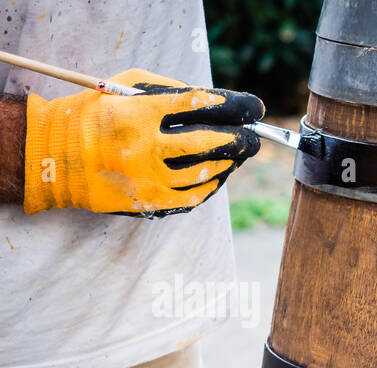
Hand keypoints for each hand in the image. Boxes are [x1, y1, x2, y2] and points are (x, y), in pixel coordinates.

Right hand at [23, 69, 263, 216]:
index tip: (252, 107)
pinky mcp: (149, 204)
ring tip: (238, 154)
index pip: (195, 105)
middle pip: (209, 143)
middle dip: (240, 139)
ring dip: (229, 163)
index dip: (230, 106)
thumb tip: (214, 101)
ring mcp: (147, 180)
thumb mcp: (122, 89)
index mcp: (135, 114)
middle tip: (254, 137)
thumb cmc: (94, 116)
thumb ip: (167, 90)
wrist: (55, 159)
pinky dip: (212, 186)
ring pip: (206, 173)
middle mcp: (142, 148)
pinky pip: (193, 198)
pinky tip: (220, 176)